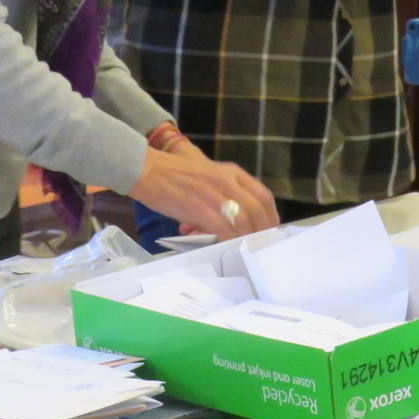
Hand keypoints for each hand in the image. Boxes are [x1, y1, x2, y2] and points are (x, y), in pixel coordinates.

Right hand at [129, 147, 278, 239]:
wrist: (148, 169)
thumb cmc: (173, 175)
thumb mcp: (206, 177)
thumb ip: (222, 195)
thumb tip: (229, 223)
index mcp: (231, 172)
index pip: (263, 195)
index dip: (270, 216)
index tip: (270, 231)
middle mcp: (227, 180)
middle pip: (258, 210)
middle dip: (263, 231)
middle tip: (260, 246)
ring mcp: (215, 193)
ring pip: (244, 220)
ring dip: (246, 237)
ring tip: (242, 249)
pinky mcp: (201, 207)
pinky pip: (224, 228)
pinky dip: (229, 240)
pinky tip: (226, 247)